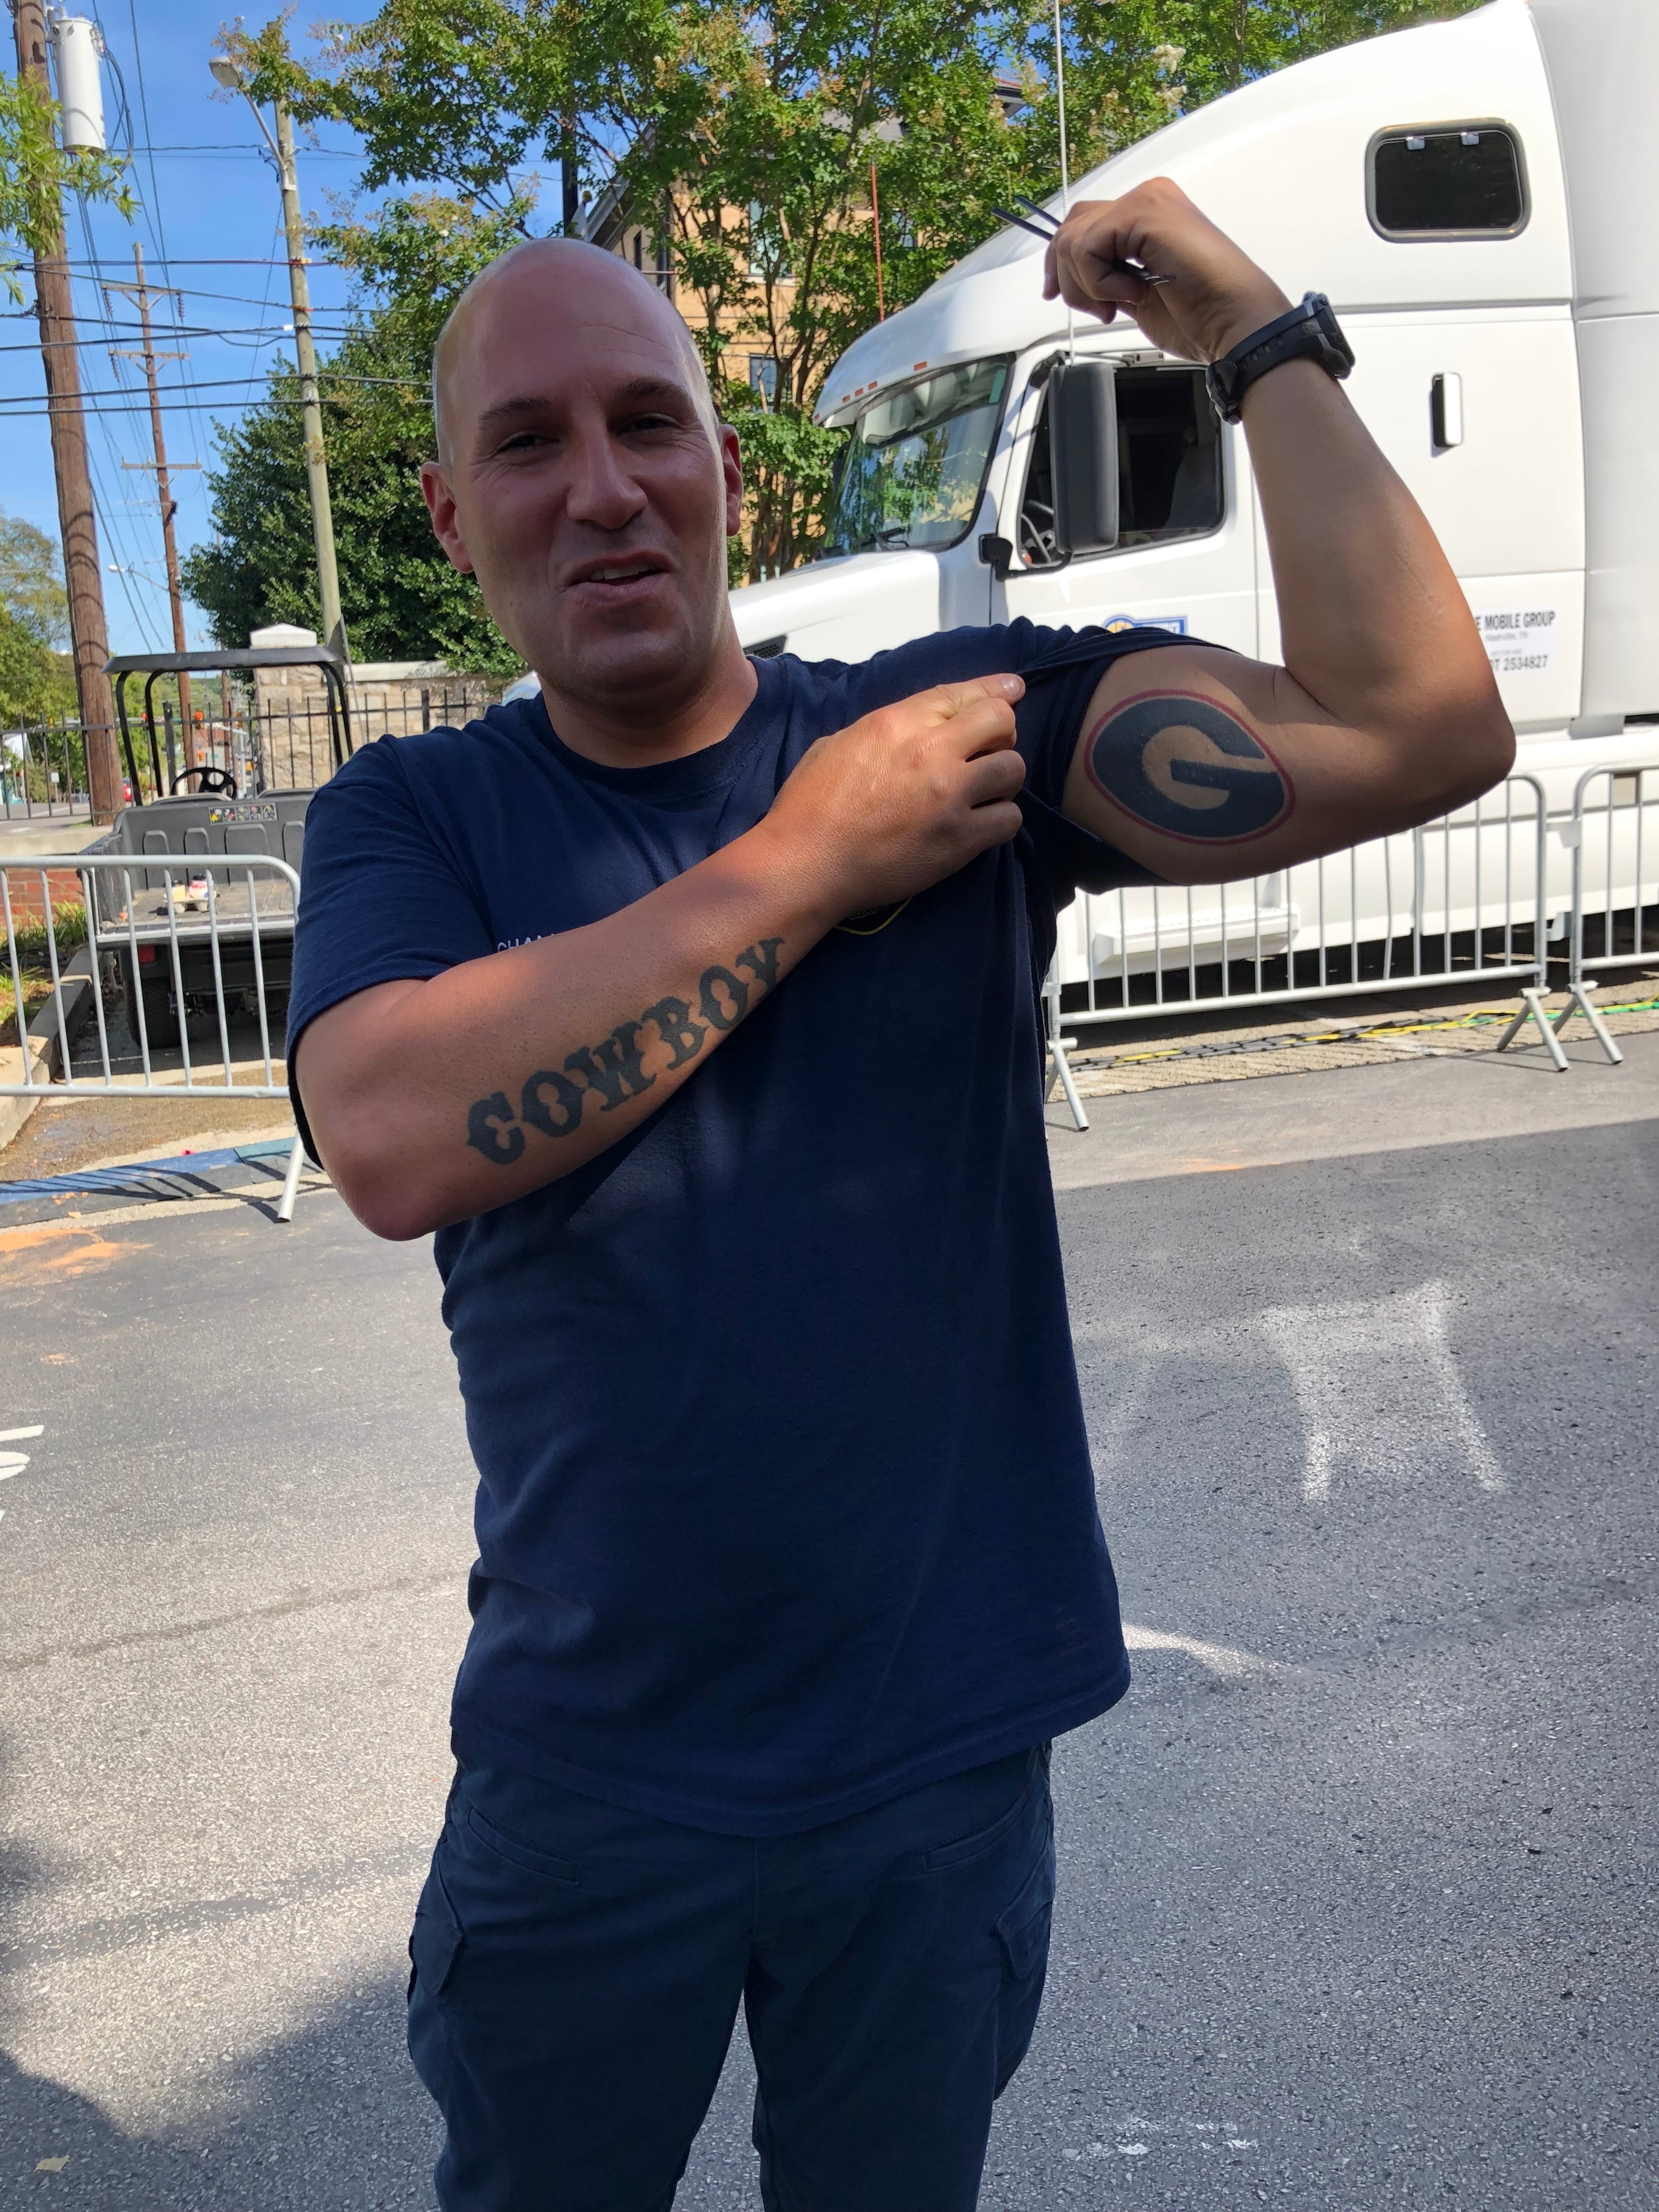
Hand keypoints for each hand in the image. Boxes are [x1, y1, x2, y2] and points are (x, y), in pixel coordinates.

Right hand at [762, 675, 1027, 917]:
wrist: (807, 864)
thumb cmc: (810, 807)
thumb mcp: (837, 744)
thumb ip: (883, 729)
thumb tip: (910, 729)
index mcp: (897, 722)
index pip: (961, 693)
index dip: (994, 688)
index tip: (1014, 689)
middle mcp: (930, 751)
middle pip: (1000, 721)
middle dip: (1001, 732)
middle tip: (987, 752)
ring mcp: (949, 796)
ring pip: (1012, 768)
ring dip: (1003, 778)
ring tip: (984, 792)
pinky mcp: (959, 839)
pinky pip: (1009, 818)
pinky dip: (1000, 819)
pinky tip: (982, 824)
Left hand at [1043, 177, 1290, 364]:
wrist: (1235, 323)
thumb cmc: (1201, 316)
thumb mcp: (1136, 294)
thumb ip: (1107, 275)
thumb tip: (1070, 277)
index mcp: (1149, 213)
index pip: (1083, 223)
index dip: (1060, 261)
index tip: (1055, 293)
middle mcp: (1147, 197)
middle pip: (1071, 226)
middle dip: (1068, 276)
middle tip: (1101, 309)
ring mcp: (1147, 200)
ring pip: (1073, 238)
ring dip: (1087, 285)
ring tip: (1124, 301)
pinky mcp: (1143, 212)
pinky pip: (1088, 247)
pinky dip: (1100, 282)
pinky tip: (1134, 293)